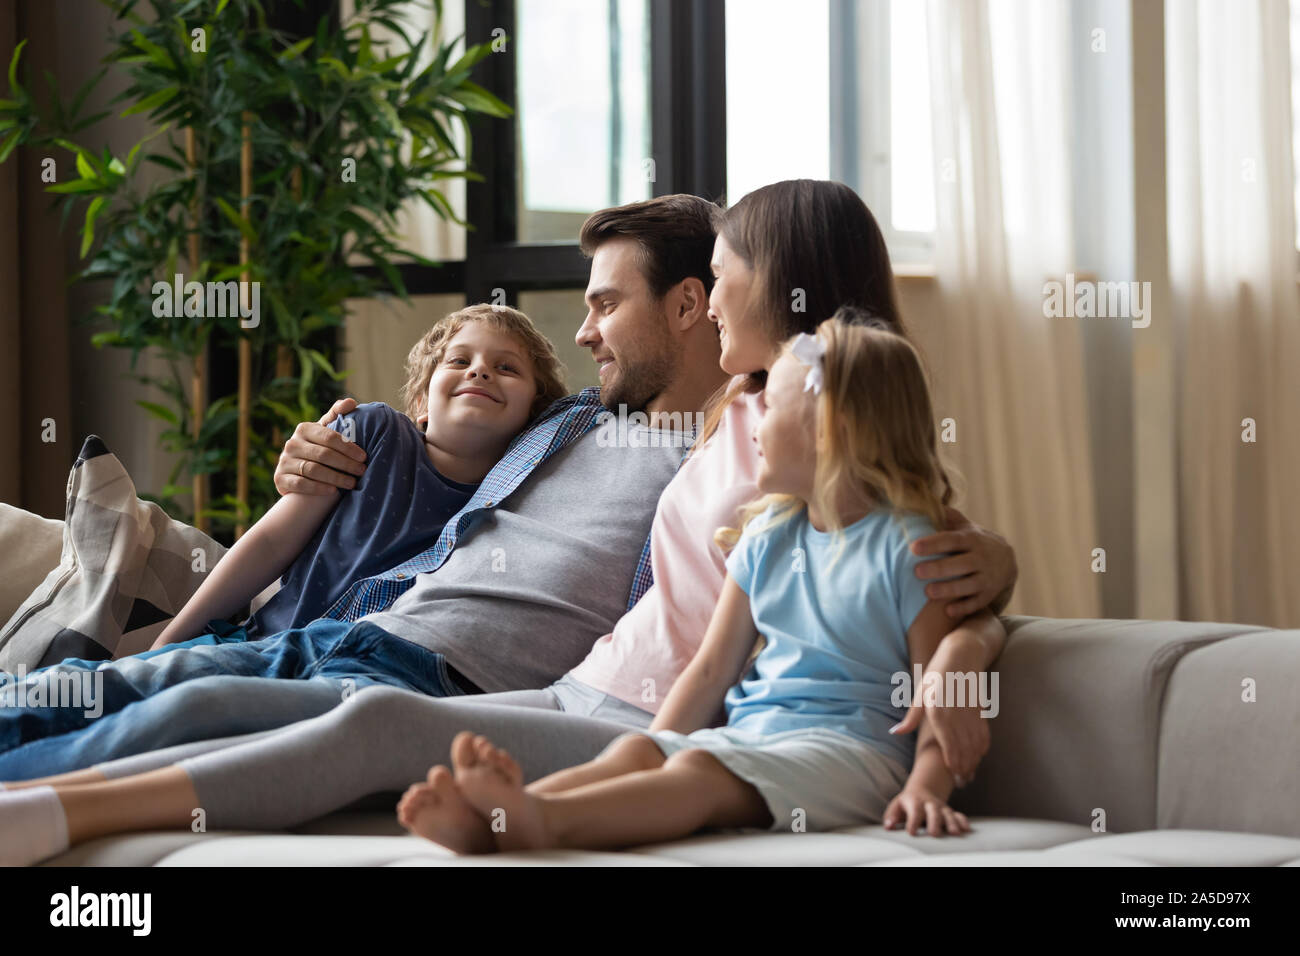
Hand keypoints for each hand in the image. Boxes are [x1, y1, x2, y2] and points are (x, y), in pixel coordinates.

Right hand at [273, 398, 367, 495]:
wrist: (295, 472)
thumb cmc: (318, 448)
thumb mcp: (325, 431)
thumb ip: (337, 415)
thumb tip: (351, 402)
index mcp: (304, 429)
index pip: (329, 437)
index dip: (348, 447)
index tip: (363, 457)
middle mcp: (291, 443)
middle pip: (323, 454)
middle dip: (345, 464)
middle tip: (361, 471)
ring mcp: (284, 461)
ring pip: (313, 470)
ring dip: (335, 477)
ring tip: (352, 483)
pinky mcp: (279, 478)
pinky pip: (300, 484)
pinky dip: (318, 487)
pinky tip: (333, 491)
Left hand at [883, 783, 970, 836]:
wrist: (921, 790)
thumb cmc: (907, 803)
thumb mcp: (896, 806)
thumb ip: (891, 816)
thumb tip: (888, 826)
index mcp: (914, 802)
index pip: (914, 811)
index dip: (913, 821)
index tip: (912, 832)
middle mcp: (929, 804)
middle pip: (933, 812)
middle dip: (934, 822)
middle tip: (934, 834)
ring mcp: (940, 807)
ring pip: (947, 814)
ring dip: (951, 822)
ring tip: (955, 833)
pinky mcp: (949, 811)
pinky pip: (958, 815)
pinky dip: (962, 821)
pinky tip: (966, 829)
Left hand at [889, 636, 990, 782]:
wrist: (961, 654)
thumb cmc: (936, 673)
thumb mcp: (920, 693)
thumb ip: (911, 717)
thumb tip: (895, 733)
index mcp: (939, 713)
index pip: (949, 747)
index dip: (953, 765)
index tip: (953, 777)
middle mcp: (956, 716)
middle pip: (964, 750)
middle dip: (964, 768)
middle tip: (962, 782)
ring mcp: (971, 714)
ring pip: (976, 745)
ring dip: (974, 761)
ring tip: (970, 774)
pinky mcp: (981, 710)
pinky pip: (984, 734)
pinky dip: (983, 748)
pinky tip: (979, 756)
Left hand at [910, 506, 1016, 617]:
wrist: (1007, 559)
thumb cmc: (973, 541)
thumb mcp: (965, 526)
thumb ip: (947, 516)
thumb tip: (924, 500)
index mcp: (971, 539)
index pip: (951, 540)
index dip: (933, 543)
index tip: (913, 547)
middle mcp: (980, 558)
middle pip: (960, 564)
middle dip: (939, 568)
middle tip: (917, 571)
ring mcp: (986, 577)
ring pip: (969, 585)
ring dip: (949, 589)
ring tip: (928, 592)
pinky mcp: (989, 594)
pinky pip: (977, 603)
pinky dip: (964, 608)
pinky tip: (948, 611)